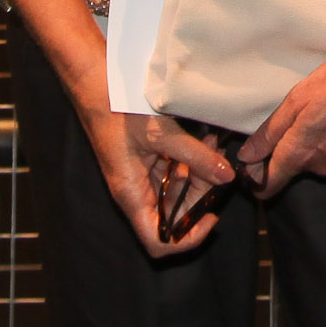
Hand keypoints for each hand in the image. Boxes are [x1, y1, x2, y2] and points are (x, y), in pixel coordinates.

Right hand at [3, 0, 233, 257]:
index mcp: (132, 195)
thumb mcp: (161, 134)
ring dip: (199, 172)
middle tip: (219, 167)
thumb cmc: (118, 110)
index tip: (211, 217)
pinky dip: (191, 158)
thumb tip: (227, 177)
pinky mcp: (147, 159)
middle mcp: (136, 192)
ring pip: (178, 189)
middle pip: (174, 213)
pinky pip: (173, 169)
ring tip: (214, 145)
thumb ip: (195, 156)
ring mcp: (142, 176)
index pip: (158, 241)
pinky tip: (205, 139)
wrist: (98, 84)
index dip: (186, 238)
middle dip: (201, 194)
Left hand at [238, 47, 325, 196]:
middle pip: (301, 167)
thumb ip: (268, 134)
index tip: (256, 169)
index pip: (270, 184)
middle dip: (299, 148)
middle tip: (311, 117)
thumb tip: (246, 157)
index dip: (258, 180)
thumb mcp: (296, 99)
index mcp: (300, 152)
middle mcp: (323, 167)